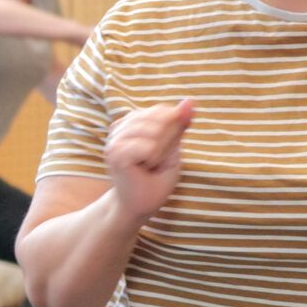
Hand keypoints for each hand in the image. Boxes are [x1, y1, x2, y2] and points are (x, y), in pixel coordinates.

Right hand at [104, 98, 193, 219]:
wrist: (140, 206)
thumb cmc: (155, 179)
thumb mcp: (173, 147)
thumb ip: (179, 123)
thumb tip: (190, 100)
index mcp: (131, 122)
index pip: (161, 111)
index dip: (171, 131)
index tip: (161, 153)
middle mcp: (120, 127)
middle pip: (159, 118)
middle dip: (166, 142)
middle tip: (155, 162)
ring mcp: (115, 139)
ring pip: (154, 131)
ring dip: (160, 151)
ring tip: (149, 165)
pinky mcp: (115, 153)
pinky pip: (147, 146)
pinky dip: (153, 158)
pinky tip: (144, 167)